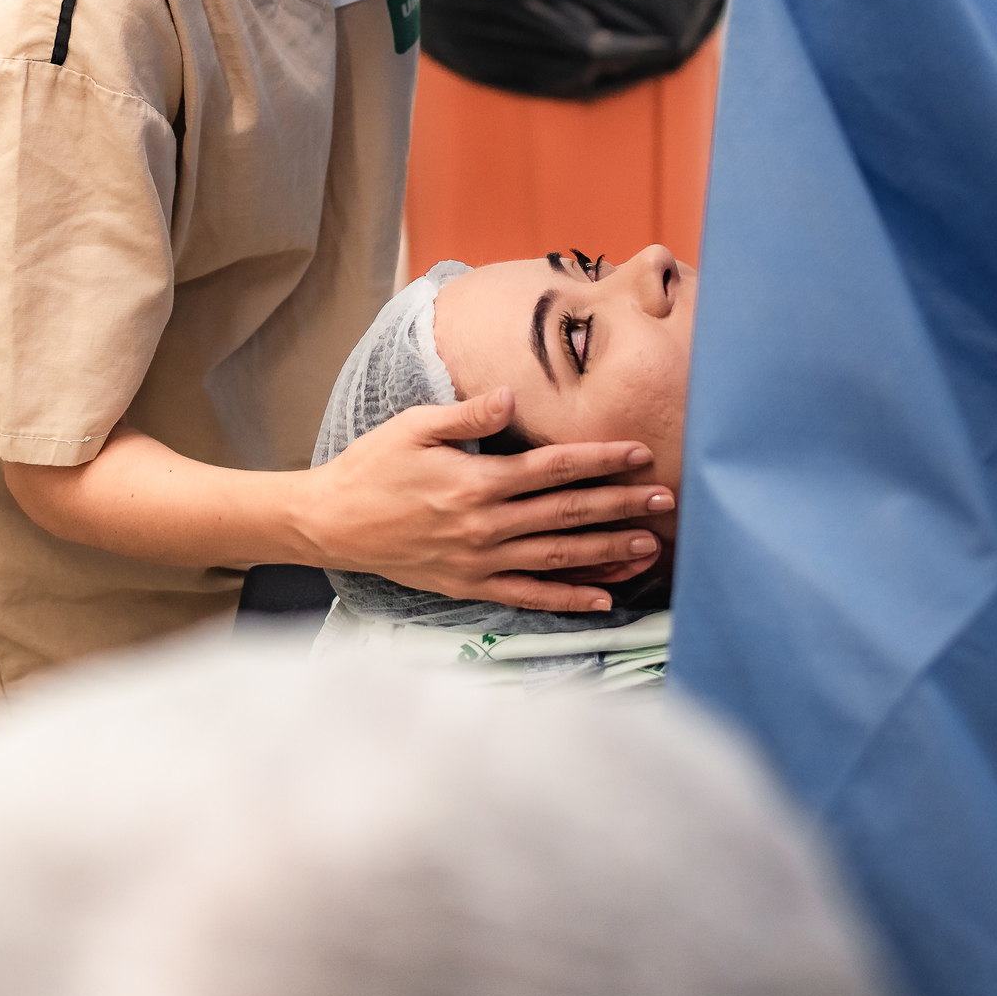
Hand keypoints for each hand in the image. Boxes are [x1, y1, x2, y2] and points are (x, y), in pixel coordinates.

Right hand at [306, 387, 673, 611]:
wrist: (331, 523)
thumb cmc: (373, 467)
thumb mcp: (414, 427)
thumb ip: (468, 416)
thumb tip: (513, 395)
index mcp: (476, 482)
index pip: (553, 469)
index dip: (600, 461)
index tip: (639, 453)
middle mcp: (485, 526)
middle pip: (566, 514)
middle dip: (621, 505)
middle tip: (665, 499)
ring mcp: (480, 561)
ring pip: (557, 557)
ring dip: (607, 552)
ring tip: (650, 546)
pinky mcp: (470, 586)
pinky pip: (529, 597)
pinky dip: (568, 600)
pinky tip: (604, 599)